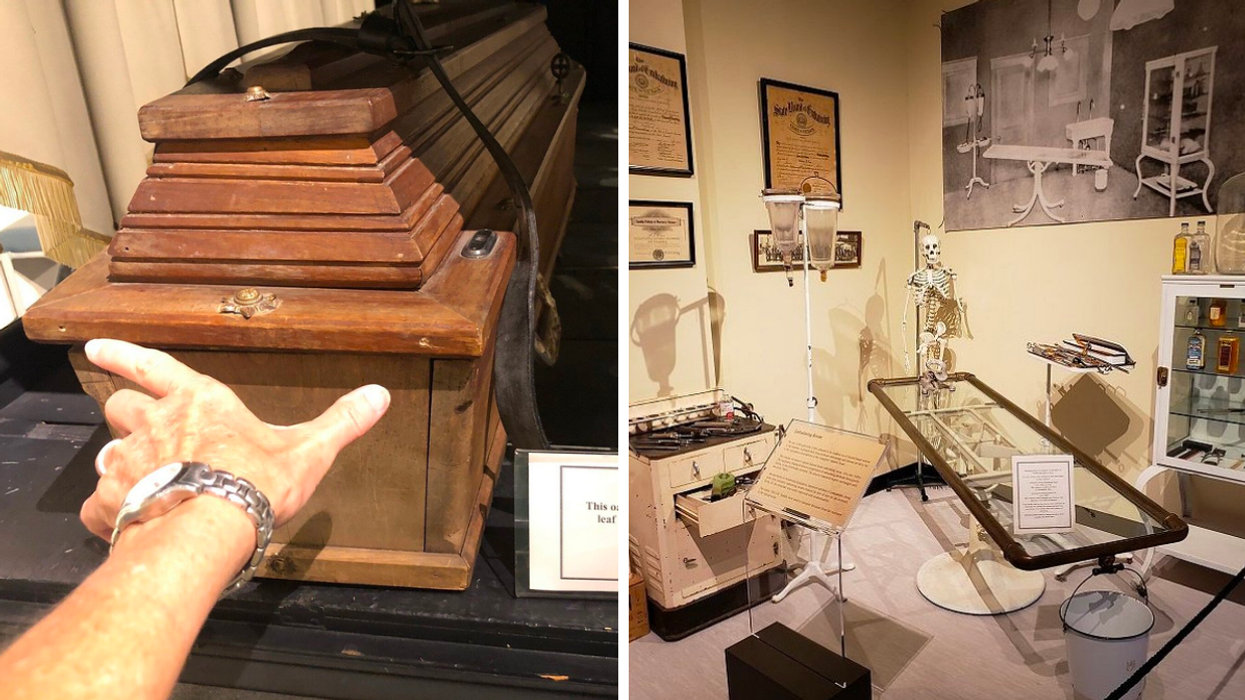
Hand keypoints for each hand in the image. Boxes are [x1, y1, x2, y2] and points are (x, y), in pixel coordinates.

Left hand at [79, 339, 389, 540]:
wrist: (208, 531)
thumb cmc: (255, 482)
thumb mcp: (309, 449)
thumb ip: (342, 421)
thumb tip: (378, 395)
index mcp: (197, 401)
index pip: (151, 364)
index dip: (122, 353)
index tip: (96, 346)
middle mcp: (154, 425)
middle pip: (121, 406)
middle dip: (127, 413)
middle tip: (138, 428)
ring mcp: (126, 463)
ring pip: (107, 453)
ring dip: (120, 462)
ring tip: (138, 479)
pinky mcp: (110, 503)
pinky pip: (97, 505)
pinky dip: (106, 511)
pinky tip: (123, 521)